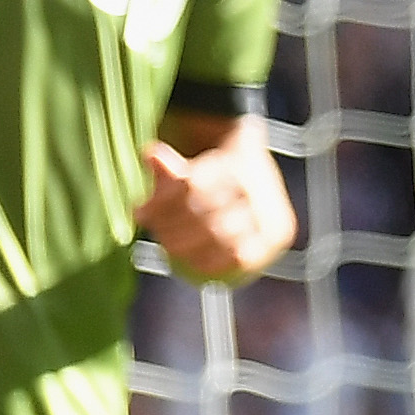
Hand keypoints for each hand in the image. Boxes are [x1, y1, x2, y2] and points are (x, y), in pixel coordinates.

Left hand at [136, 133, 294, 283]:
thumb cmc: (219, 174)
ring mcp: (270, 215)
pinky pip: (236, 256)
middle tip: (152, 229)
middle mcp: (260, 187)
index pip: (194, 186)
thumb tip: (149, 153)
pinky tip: (187, 260)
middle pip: (204, 213)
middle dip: (170, 225)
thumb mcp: (197, 165)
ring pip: (219, 236)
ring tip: (166, 244)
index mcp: (240, 161)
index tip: (141, 212)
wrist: (263, 187)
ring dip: (184, 245)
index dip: (163, 202)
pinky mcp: (274, 241)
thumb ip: (173, 165)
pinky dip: (209, 260)